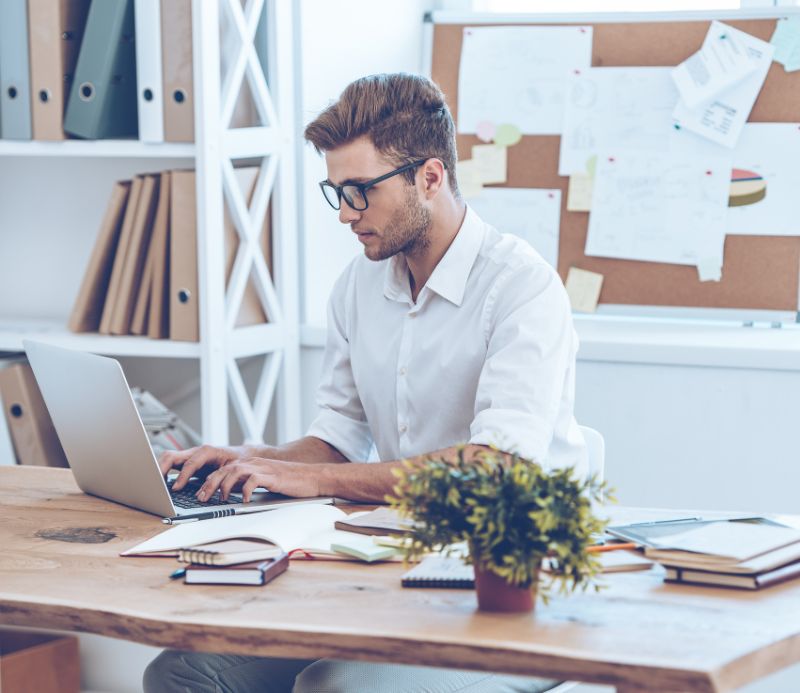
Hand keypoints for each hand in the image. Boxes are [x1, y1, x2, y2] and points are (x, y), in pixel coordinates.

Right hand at [158, 444, 250, 490]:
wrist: (241, 455)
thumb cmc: (237, 461)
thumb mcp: (232, 469)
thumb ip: (220, 477)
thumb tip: (206, 491)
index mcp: (207, 451)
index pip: (190, 463)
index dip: (182, 476)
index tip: (175, 489)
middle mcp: (195, 452)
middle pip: (171, 456)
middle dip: (161, 469)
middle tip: (155, 485)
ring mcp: (189, 456)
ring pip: (168, 458)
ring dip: (159, 470)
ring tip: (154, 485)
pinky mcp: (187, 461)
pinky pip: (171, 464)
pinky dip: (163, 472)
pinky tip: (161, 484)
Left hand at [195, 458, 324, 501]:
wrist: (313, 477)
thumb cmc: (291, 481)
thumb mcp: (266, 481)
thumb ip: (250, 484)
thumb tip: (233, 496)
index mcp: (251, 464)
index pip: (224, 469)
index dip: (209, 480)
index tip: (200, 493)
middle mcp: (255, 463)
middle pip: (226, 468)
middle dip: (210, 483)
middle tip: (202, 497)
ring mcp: (263, 468)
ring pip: (236, 471)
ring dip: (225, 486)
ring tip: (221, 499)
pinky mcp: (273, 476)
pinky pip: (254, 480)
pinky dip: (246, 489)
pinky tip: (245, 500)